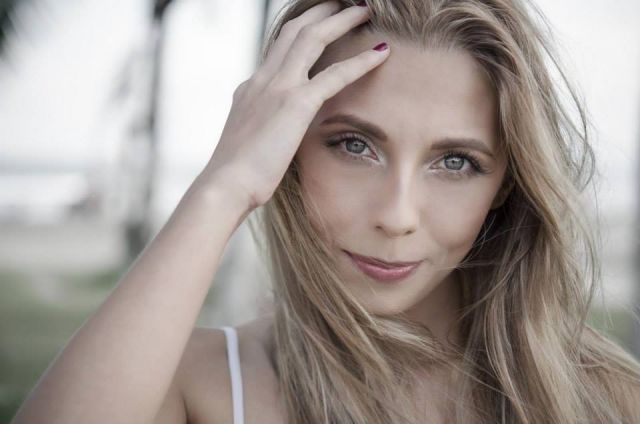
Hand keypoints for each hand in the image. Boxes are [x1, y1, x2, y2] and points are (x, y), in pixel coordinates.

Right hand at [201, 0, 389, 210]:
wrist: (226, 185)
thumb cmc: (236, 176)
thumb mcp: (247, 142)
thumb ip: (261, 129)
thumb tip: (271, 136)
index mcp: (251, 88)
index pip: (278, 48)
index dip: (302, 30)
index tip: (319, 22)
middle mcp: (263, 80)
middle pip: (295, 31)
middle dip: (321, 12)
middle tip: (344, 2)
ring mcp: (278, 87)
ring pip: (312, 38)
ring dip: (341, 19)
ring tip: (365, 9)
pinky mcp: (295, 104)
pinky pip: (335, 76)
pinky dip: (360, 62)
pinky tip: (381, 53)